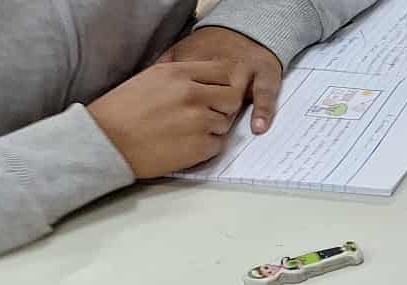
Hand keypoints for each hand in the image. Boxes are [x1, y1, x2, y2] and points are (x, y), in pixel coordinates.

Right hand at [88, 61, 248, 177]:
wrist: (104, 141)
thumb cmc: (121, 111)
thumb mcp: (149, 79)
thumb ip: (180, 77)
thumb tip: (205, 81)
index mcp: (178, 73)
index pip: (223, 72)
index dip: (220, 84)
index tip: (212, 93)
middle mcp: (192, 93)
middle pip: (232, 97)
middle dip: (223, 107)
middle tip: (205, 115)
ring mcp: (199, 120)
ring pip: (226, 123)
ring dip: (212, 128)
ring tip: (185, 131)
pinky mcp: (201, 146)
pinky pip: (218, 144)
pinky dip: (206, 147)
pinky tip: (183, 145)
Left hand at [158, 27, 283, 132]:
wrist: (247, 33)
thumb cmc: (211, 50)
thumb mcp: (182, 52)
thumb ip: (165, 69)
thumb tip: (141, 88)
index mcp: (196, 59)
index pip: (183, 85)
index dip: (177, 106)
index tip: (170, 120)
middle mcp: (221, 64)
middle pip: (209, 93)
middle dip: (203, 112)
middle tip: (195, 129)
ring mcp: (245, 70)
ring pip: (235, 95)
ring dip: (227, 114)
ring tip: (221, 129)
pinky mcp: (265, 76)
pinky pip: (264, 95)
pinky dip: (262, 112)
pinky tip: (258, 128)